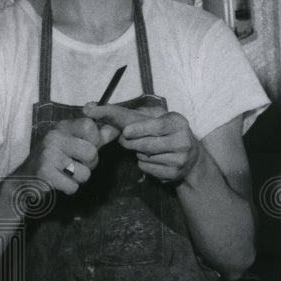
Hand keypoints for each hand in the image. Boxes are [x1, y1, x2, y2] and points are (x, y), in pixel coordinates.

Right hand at [21, 116, 103, 194]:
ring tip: (65, 174)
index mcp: (62, 127)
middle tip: (75, 165)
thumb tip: (117, 129)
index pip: (90, 126)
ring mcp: (48, 155)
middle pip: (92, 153)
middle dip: (89, 164)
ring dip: (79, 179)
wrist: (23, 180)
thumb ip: (96, 138)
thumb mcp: (73, 144)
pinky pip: (73, 186)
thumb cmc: (54, 160)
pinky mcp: (45, 173)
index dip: (95, 141)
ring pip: (85, 173)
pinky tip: (58, 182)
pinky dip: (69, 189)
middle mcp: (54, 137)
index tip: (85, 147)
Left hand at [84, 102, 199, 182]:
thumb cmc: (164, 132)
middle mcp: (183, 140)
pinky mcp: (175, 173)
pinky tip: (153, 159)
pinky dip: (144, 164)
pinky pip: (149, 169)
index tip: (126, 132)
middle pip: (147, 145)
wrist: (191, 158)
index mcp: (178, 122)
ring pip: (146, 158)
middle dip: (131, 143)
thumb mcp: (153, 119)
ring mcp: (181, 159)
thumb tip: (89, 107)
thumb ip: (124, 113)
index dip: (140, 129)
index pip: (157, 126)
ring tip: (146, 149)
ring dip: (139, 154)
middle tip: (125, 139)